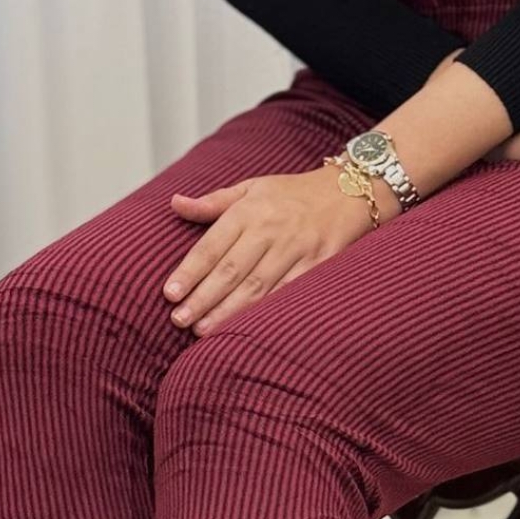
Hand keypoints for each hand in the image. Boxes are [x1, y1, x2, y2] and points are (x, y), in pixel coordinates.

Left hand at [162, 164, 396, 335]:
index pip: (212, 245)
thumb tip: (175, 203)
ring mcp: (296, 249)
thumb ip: (213, 203)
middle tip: (179, 320)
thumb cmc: (294, 194)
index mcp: (250, 211)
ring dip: (228, 310)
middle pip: (231, 270)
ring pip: (257, 286)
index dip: (190, 271)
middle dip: (203, 298)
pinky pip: (288, 292)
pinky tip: (248, 326)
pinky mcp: (318, 264)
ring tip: (203, 330)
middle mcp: (271, 230)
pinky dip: (267, 310)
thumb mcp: (252, 188)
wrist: (350, 192)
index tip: (169, 293)